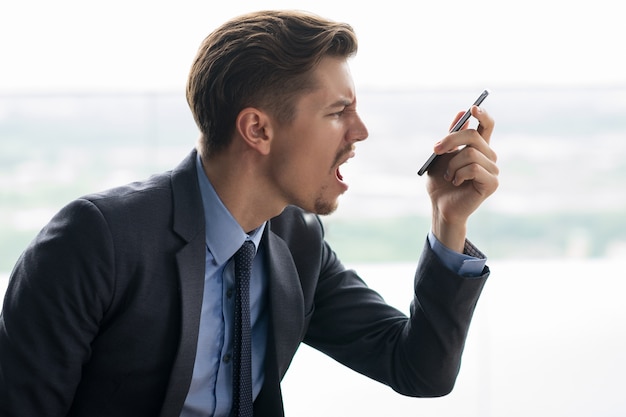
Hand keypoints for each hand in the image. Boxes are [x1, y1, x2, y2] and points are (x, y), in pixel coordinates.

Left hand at [426, 105, 498, 252]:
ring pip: (471, 153)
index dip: (483, 115)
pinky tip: (457, 182)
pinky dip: (459, 174)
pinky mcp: (492, 183)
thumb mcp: (441, 156)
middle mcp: (489, 157)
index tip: (473, 108)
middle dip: (450, 140)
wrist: (440, 206)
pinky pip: (474, 168)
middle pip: (473, 136)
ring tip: (449, 176)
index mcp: (478, 148)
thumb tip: (461, 113)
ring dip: (452, 164)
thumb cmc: (440, 183)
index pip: (487, 126)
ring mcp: (493, 170)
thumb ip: (451, 136)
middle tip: (435, 149)